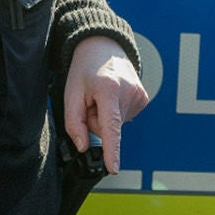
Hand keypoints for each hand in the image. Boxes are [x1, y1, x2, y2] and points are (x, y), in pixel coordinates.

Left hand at [62, 36, 149, 173]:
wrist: (104, 46)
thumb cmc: (86, 69)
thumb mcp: (71, 93)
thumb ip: (74, 123)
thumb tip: (83, 146)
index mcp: (109, 89)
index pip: (110, 126)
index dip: (111, 150)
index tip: (113, 168)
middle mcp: (129, 92)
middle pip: (107, 128)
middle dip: (96, 120)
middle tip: (91, 100)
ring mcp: (139, 95)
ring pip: (116, 125)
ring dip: (106, 115)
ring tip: (103, 94)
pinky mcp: (144, 98)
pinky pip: (124, 118)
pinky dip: (116, 111)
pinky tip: (113, 95)